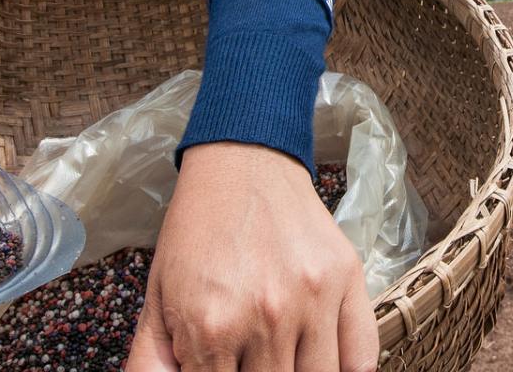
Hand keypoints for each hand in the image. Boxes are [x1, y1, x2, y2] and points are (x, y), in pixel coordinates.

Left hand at [127, 141, 377, 371]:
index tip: (224, 367)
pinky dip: (351, 370)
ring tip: (281, 356)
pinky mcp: (347, 280)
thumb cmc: (198, 231)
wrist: (242, 162)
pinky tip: (321, 357)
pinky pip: (362, 355)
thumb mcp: (158, 299)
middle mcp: (267, 318)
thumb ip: (150, 364)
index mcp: (212, 327)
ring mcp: (313, 299)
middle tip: (251, 358)